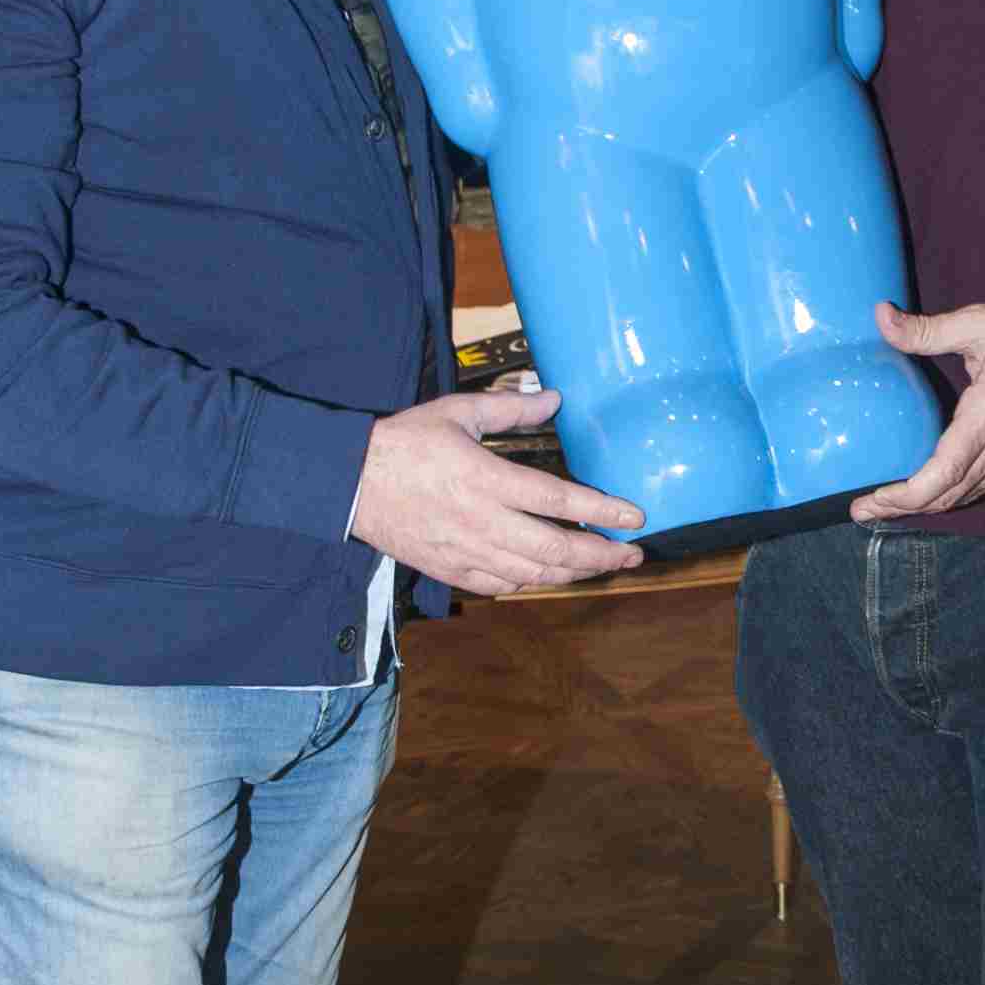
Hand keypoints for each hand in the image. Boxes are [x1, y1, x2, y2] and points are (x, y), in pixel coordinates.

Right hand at [349, 388, 643, 594]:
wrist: (347, 483)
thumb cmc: (403, 442)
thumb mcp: (457, 412)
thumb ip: (511, 408)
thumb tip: (556, 399)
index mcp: (487, 479)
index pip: (561, 501)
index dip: (605, 511)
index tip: (636, 517)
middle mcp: (482, 522)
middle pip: (557, 549)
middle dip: (602, 555)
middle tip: (633, 554)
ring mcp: (466, 551)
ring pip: (534, 573)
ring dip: (574, 573)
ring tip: (601, 565)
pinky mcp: (450, 569)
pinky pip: (502, 585)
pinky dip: (532, 581)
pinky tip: (547, 573)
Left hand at [849, 295, 984, 521]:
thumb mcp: (980, 323)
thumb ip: (926, 330)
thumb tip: (880, 317)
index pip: (941, 475)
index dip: (902, 496)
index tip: (869, 501)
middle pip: (946, 497)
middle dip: (900, 508)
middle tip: (861, 510)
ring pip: (963, 499)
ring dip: (923, 507)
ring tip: (886, 505)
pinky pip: (980, 489)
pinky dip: (948, 497)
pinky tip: (928, 491)